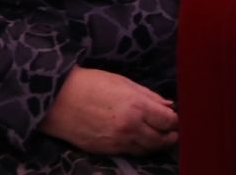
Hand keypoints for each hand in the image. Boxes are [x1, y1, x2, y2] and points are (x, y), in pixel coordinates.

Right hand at [40, 67, 177, 153]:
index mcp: (136, 107)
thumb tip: (168, 105)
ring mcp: (118, 142)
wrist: (58, 100)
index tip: (176, 118)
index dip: (175, 120)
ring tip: (161, 138)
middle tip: (174, 132)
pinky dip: (139, 148)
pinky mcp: (106, 151)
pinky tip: (141, 141)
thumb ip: (148, 96)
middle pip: (161, 139)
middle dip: (170, 136)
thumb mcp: (123, 82)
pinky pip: (130, 152)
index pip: (168, 120)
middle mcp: (130, 127)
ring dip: (157, 145)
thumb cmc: (91, 84)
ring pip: (147, 150)